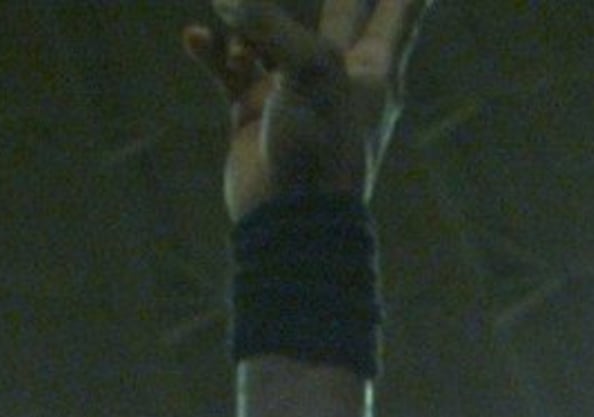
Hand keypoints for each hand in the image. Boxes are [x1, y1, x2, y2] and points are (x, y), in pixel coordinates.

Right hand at [185, 0, 431, 221]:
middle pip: (343, 11)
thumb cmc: (323, 146)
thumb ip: (271, 23)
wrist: (292, 219)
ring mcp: (295, 92)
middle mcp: (338, 74)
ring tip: (233, 24)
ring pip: (272, 34)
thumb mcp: (311, 70)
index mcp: (373, 67)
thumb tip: (226, 0)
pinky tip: (194, 38)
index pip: (398, 11)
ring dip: (249, 22)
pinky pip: (230, 68)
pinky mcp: (256, 111)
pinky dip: (213, 53)